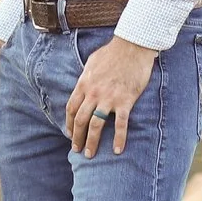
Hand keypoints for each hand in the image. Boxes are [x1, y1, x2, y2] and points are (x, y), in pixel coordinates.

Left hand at [65, 36, 159, 155]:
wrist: (132, 46)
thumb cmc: (112, 52)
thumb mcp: (92, 63)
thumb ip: (86, 77)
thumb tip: (83, 86)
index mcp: (84, 84)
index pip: (71, 108)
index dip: (69, 123)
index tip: (70, 133)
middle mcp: (93, 94)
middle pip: (80, 120)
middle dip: (77, 137)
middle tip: (77, 149)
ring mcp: (108, 98)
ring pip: (96, 125)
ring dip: (92, 142)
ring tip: (89, 154)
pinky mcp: (125, 101)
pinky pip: (120, 124)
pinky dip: (118, 139)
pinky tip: (117, 150)